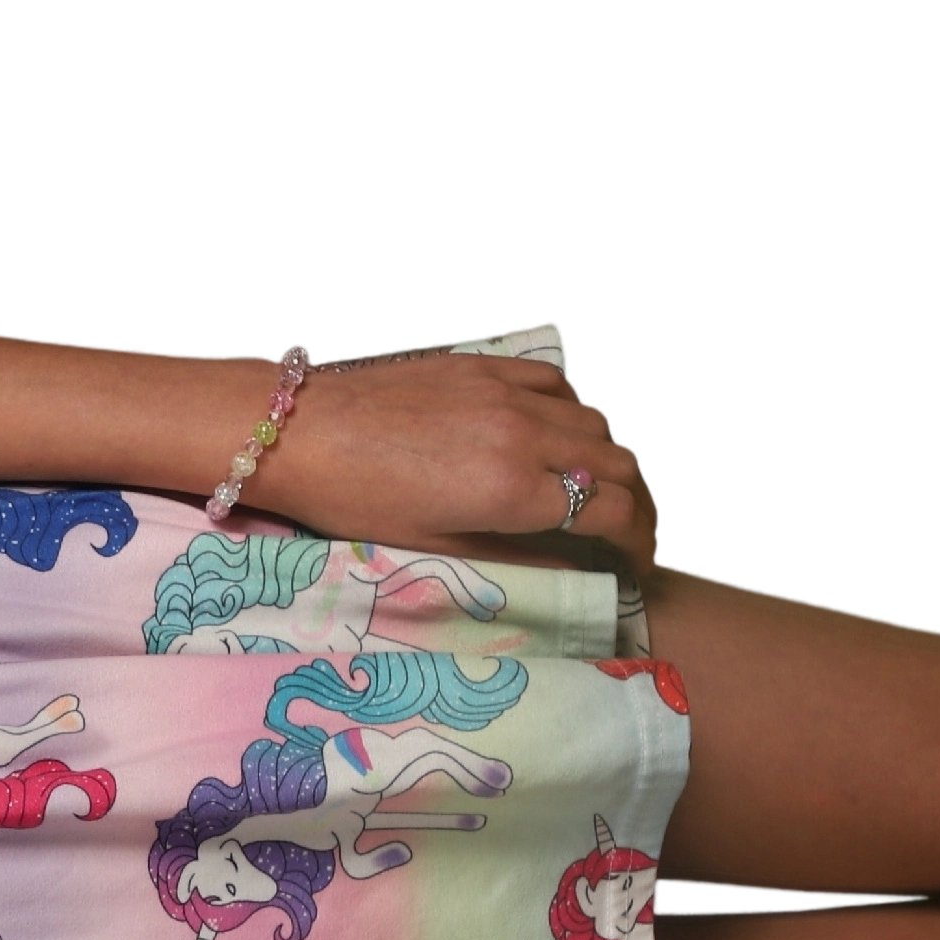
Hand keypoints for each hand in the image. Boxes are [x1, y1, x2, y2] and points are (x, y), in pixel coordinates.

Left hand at [228, 347, 665, 586]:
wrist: (300, 432)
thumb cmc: (353, 500)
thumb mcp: (434, 547)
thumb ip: (515, 559)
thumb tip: (575, 572)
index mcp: (513, 491)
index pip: (615, 513)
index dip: (639, 544)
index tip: (638, 563)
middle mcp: (525, 436)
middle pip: (620, 466)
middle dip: (633, 505)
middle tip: (624, 531)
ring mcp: (508, 394)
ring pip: (596, 423)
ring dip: (607, 458)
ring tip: (592, 488)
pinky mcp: (486, 367)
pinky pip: (558, 384)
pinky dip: (574, 411)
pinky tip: (558, 433)